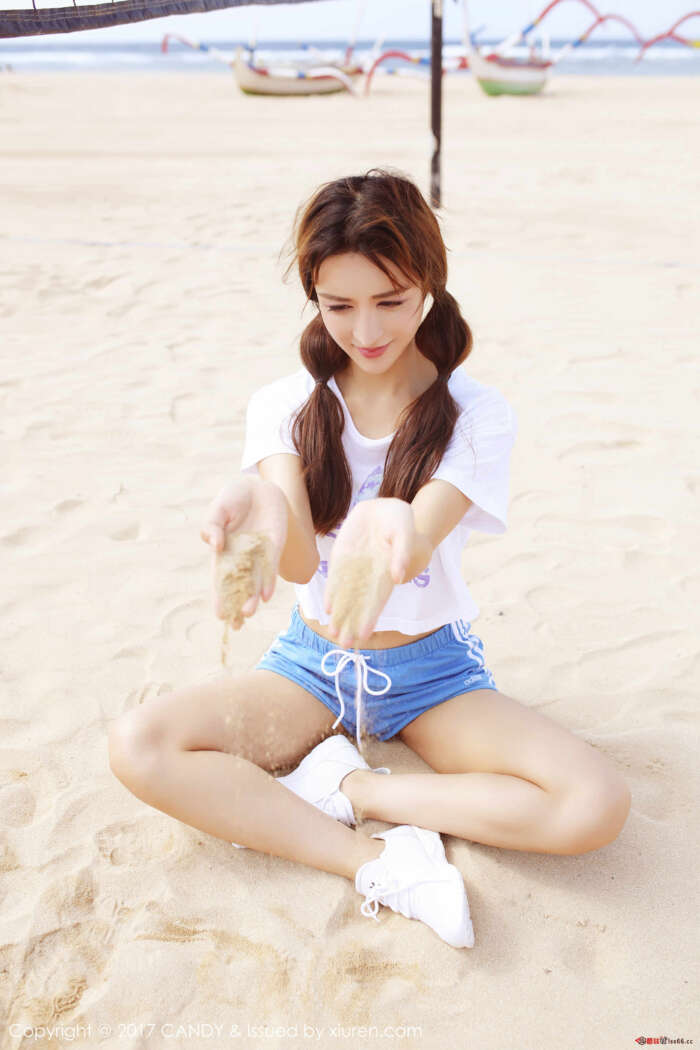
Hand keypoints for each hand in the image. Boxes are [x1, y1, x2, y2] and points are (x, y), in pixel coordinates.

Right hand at [200, 476, 287, 625]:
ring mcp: (258, 554)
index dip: (220, 597)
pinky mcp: (273, 547)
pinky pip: (270, 567)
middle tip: (236, 623)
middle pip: (238, 586)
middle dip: (237, 604)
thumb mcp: (217, 510)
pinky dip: (268, 580)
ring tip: (249, 611)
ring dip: (252, 597)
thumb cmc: (232, 499)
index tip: (219, 614)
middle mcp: (241, 558)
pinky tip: (266, 594)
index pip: (220, 580)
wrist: (257, 487)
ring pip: (255, 581)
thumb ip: (212, 526)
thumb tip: (214, 545)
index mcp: (223, 552)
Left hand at [323, 497, 414, 647]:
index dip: (371, 617)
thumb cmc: (398, 519)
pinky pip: (337, 580)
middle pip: (360, 604)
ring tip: (333, 635)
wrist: (381, 507)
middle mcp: (370, 575)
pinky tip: (329, 610)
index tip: (365, 634)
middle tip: (344, 645)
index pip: (378, 600)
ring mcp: (355, 568)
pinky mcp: (342, 559)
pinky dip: (333, 594)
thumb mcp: (404, 531)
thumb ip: (402, 553)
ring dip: (341, 615)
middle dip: (352, 624)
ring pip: (347, 596)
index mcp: (386, 572)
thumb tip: (398, 578)